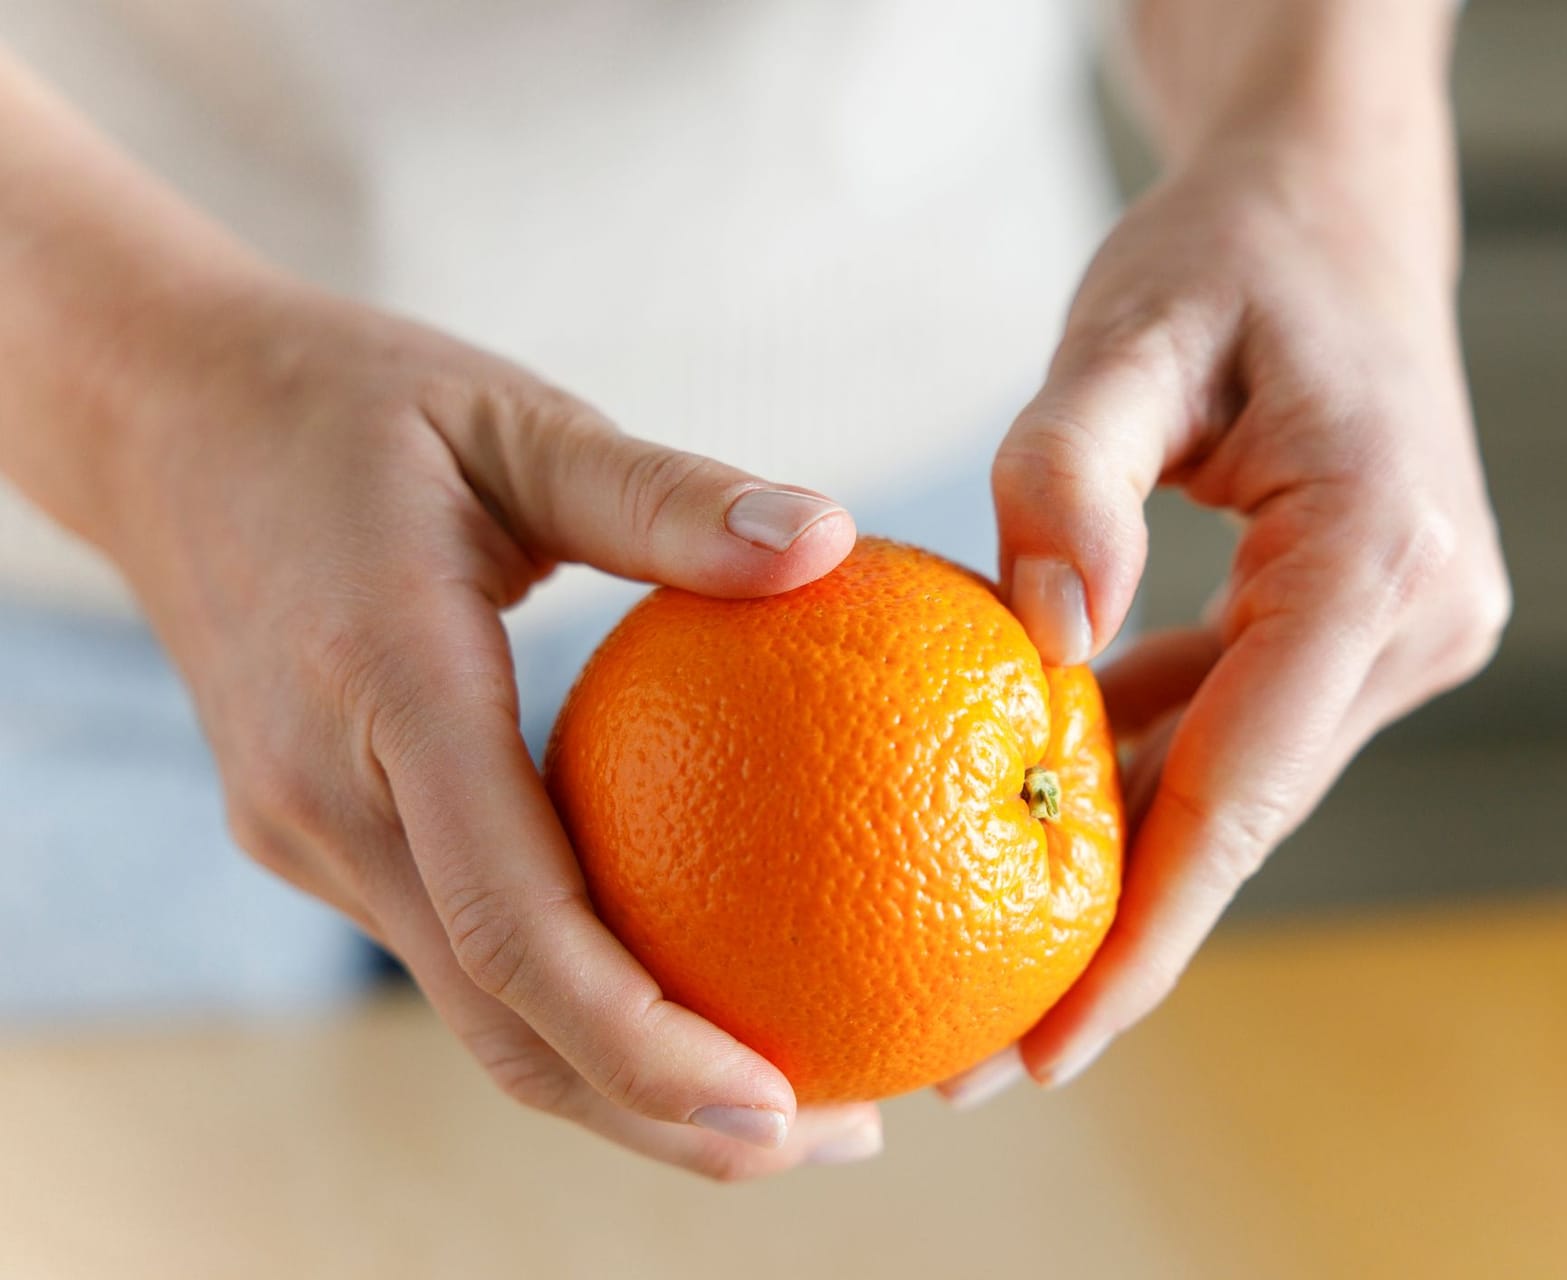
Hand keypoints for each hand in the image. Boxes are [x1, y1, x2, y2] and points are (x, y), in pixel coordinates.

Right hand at [102, 280, 880, 1177]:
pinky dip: (568, 999)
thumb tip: (831, 541)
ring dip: (622, 1080)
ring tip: (790, 1101)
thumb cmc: (355, 401)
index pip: (509, 924)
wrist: (161, 415)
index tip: (781, 1106)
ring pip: (474, 1009)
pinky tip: (685, 982)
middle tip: (843, 1140)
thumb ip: (665, 494)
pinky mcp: (317, 830)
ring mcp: (308, 829)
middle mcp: (328, 797)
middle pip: (498, 1023)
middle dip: (662, 1115)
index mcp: (380, 691)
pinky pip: (457, 942)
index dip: (641, 1042)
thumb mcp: (519, 419)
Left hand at [946, 53, 1508, 1099]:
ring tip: (995, 961)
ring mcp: (1407, 626)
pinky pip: (1244, 721)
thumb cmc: (1230, 247)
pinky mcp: (1369, 622)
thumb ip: (1072, 467)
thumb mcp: (1133, 326)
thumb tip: (1036, 641)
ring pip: (1242, 779)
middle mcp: (1421, 612)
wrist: (1335, 198)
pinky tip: (1042, 805)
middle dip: (1118, 936)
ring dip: (1126, 859)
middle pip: (1245, 813)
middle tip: (983, 1056)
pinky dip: (1149, 761)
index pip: (1247, 787)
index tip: (1048, 1048)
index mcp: (1379, 553)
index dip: (1144, 933)